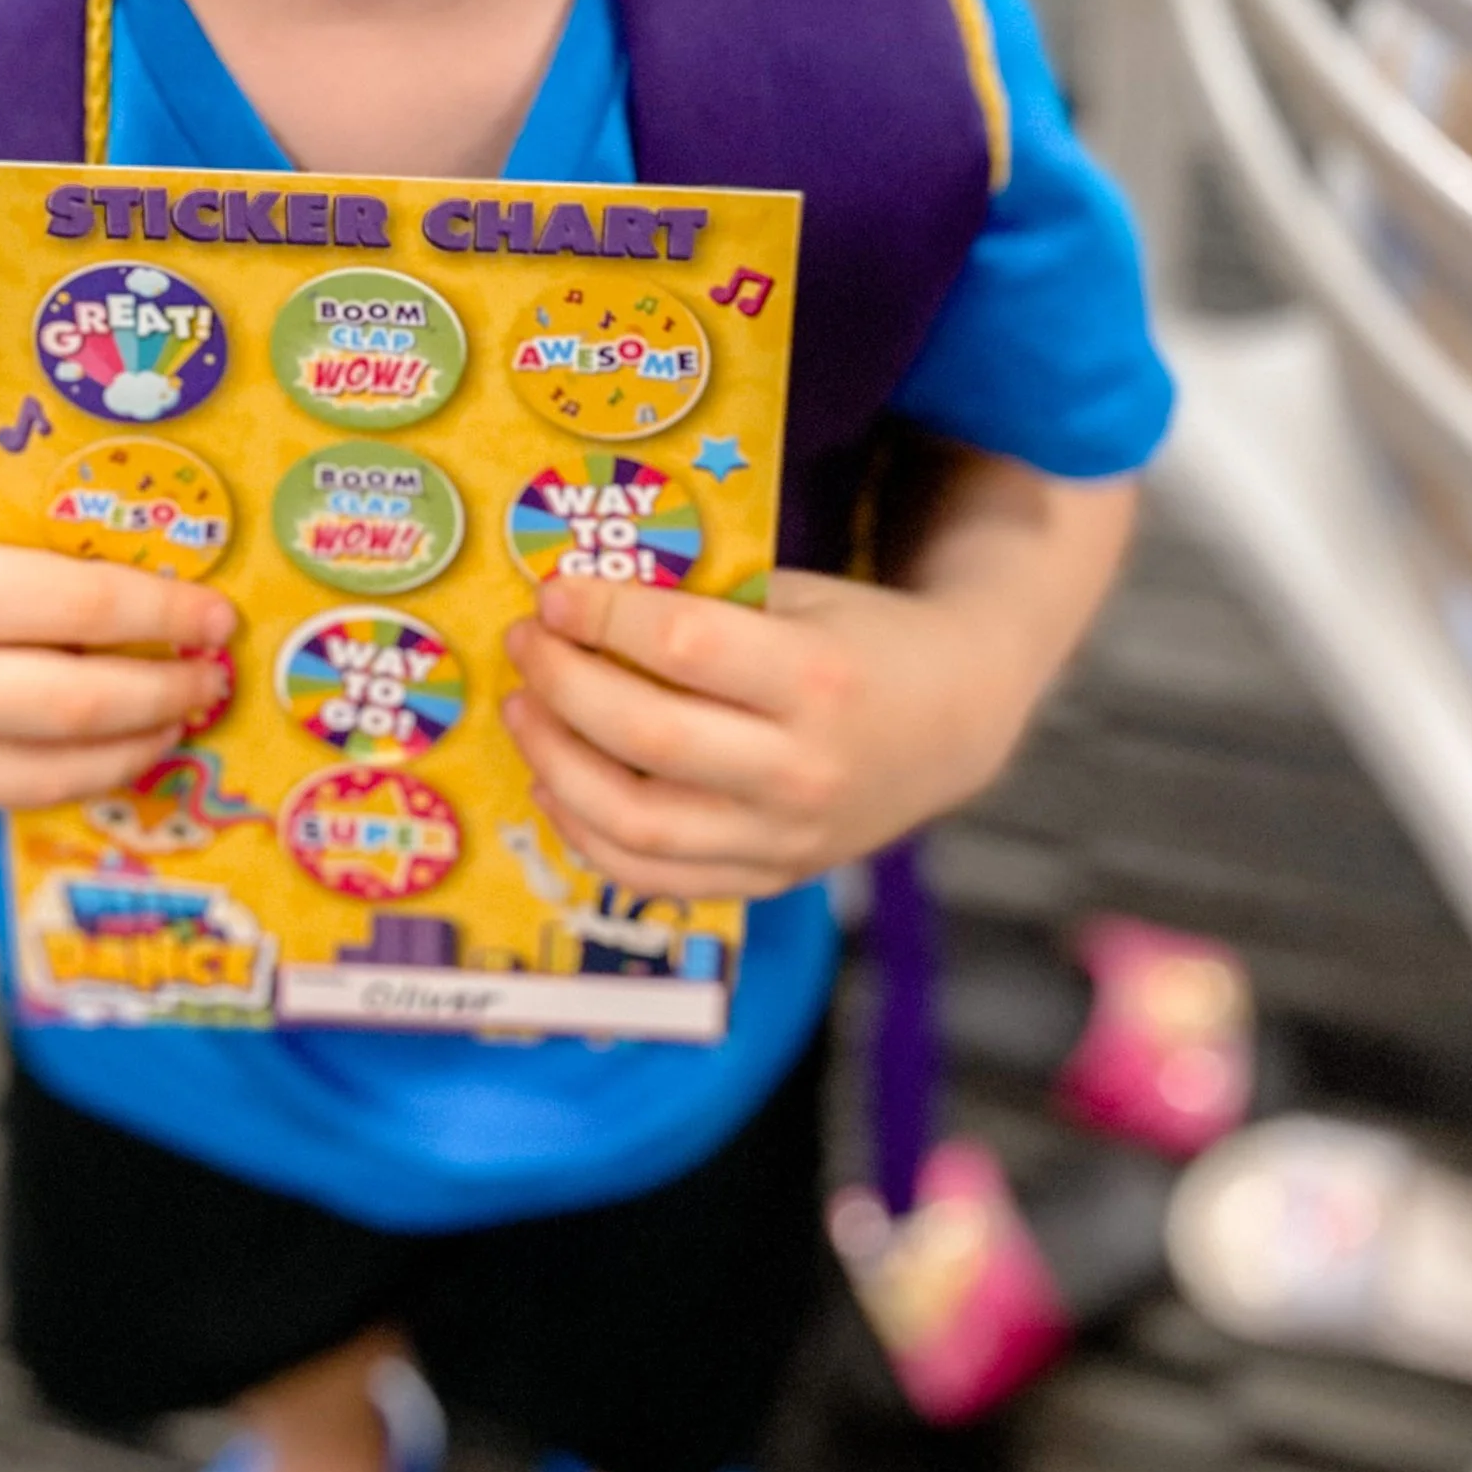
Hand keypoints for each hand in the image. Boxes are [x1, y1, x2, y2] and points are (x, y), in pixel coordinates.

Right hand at [0, 485, 235, 819]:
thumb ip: (20, 570)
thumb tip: (148, 597)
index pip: (88, 605)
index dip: (169, 612)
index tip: (219, 612)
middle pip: (87, 703)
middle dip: (171, 690)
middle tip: (214, 673)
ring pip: (56, 774)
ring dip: (135, 749)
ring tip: (174, 718)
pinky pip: (3, 797)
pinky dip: (66, 776)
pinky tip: (99, 751)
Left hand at [499, 570, 1040, 900]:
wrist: (950, 727)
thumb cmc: (859, 642)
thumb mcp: (800, 596)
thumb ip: (704, 603)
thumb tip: (578, 597)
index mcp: (820, 678)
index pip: (686, 645)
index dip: (603, 614)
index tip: (553, 592)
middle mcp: (803, 771)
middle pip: (649, 738)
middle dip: (563, 684)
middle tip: (525, 642)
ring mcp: (784, 840)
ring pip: (637, 825)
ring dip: (556, 763)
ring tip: (522, 710)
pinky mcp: (767, 880)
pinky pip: (653, 877)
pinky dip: (587, 833)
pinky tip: (554, 782)